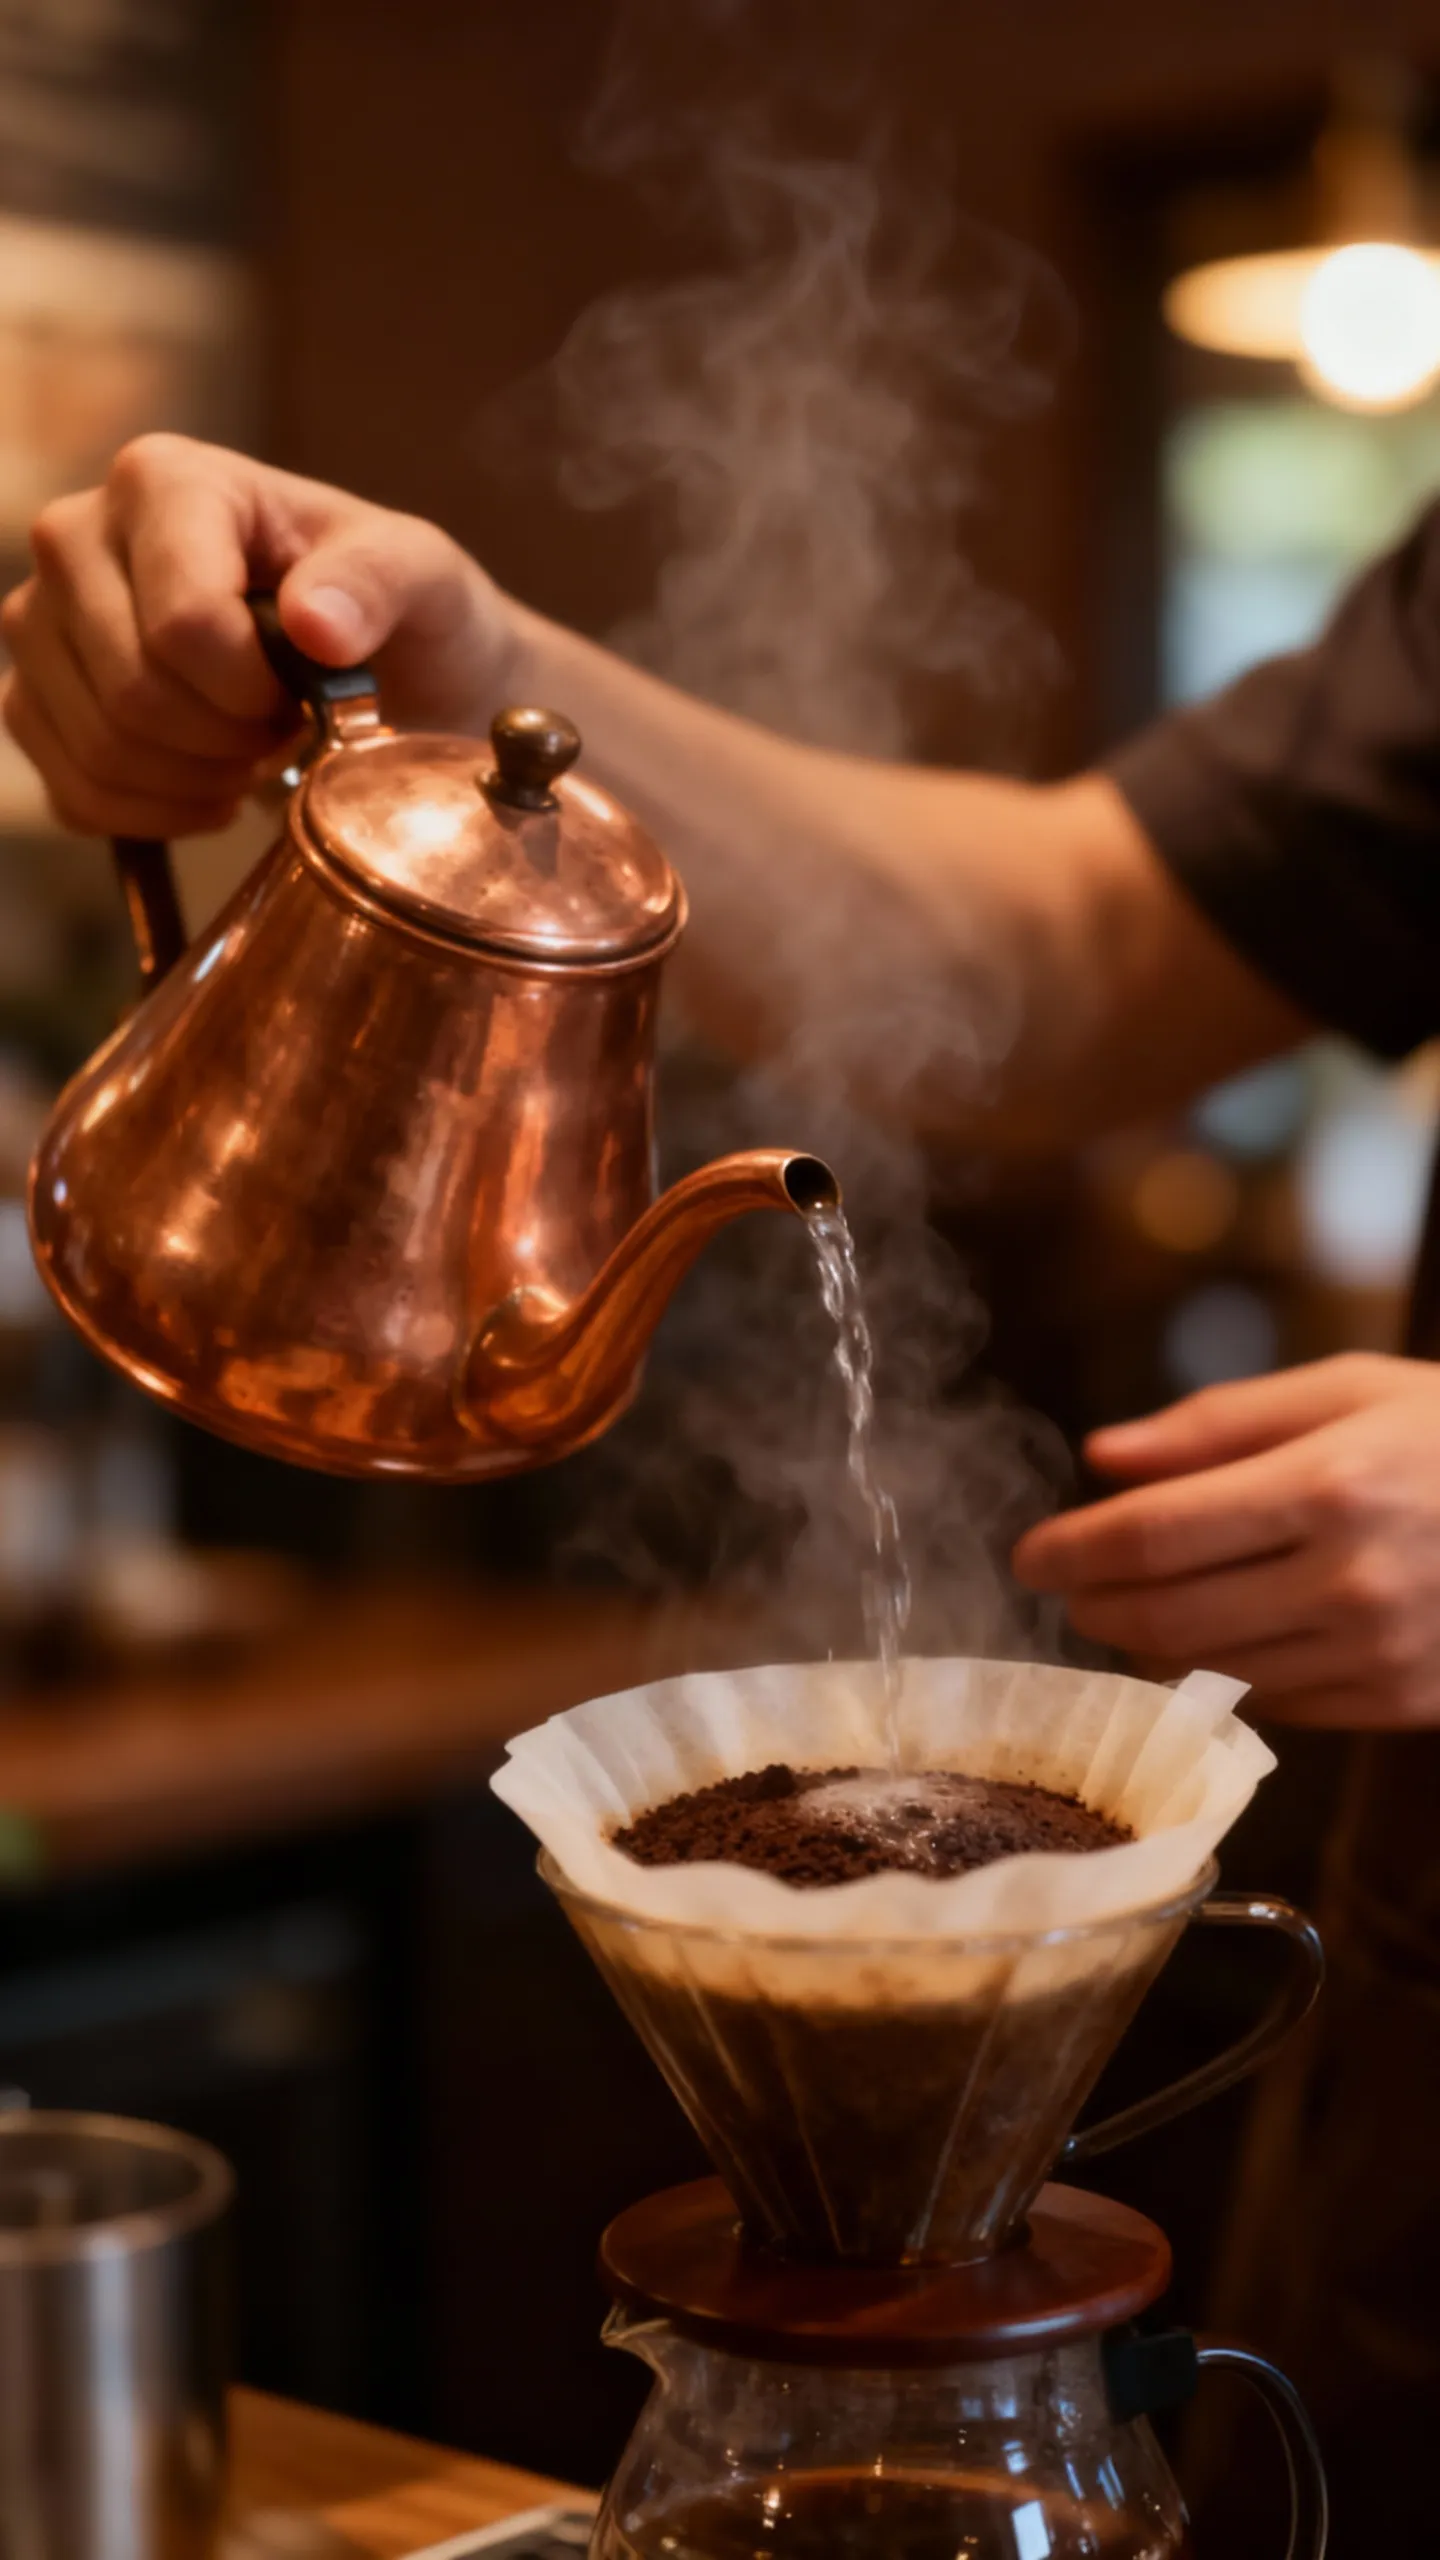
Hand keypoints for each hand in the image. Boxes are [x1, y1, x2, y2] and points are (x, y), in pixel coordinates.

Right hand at [1, 433, 512, 839]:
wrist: (375, 670)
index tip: (305, 688)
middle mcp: (75, 535)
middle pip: (134, 690)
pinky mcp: (32, 699)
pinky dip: (159, 814)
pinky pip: (76, 794)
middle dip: (230, 739)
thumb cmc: (393, 611)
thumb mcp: (423, 578)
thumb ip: (380, 582)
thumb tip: (315, 622)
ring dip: (199, 779)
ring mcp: (39, 622)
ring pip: (102, 748)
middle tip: (283, 726)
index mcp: (163, 480)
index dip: (254, 690)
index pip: (183, 624)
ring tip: (253, 749)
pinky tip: (214, 785)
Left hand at [1012, 1353, 1439, 1727]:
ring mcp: (1376, 1652)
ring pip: (1212, 1671)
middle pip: (1167, 1614)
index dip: (1075, 1549)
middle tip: (1066, 1583)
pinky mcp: (1398, 1702)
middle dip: (1095, 1603)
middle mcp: (1348, 1579)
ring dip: (1145, 1646)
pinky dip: (1222, 1675)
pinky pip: (1274, 1703)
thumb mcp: (1346, 1390)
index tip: (1031, 1552)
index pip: (1156, 1534)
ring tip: (1125, 1609)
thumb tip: (1104, 1458)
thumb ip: (1218, 1425)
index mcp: (1328, 1486)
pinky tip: (1212, 1638)